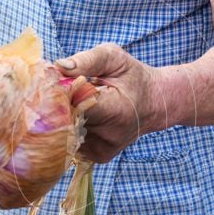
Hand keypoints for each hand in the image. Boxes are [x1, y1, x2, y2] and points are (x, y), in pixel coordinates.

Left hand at [56, 43, 162, 162]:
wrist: (154, 104)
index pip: (74, 105)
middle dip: (62, 104)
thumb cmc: (131, 77)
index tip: (61, 81)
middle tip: (69, 89)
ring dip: (67, 116)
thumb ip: (88, 60)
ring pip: (67, 131)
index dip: (62, 93)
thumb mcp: (115, 58)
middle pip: (68, 120)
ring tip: (81, 102)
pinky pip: (73, 140)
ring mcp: (103, 149)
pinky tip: (86, 116)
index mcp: (115, 110)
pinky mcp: (98, 156)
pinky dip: (74, 127)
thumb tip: (59, 66)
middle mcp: (109, 135)